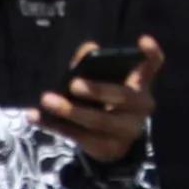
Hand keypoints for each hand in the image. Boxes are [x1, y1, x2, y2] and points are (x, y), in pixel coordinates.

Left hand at [37, 36, 162, 165]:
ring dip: (70, 111)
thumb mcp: (102, 81)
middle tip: (73, 84)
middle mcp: (141, 106)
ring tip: (46, 100)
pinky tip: (35, 117)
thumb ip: (92, 63)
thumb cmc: (106, 101)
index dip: (151, 53)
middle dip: (97, 90)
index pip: (153, 65)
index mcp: (140, 84)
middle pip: (123, 96)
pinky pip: (80, 137)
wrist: (113, 142)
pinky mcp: (109, 148)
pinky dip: (54, 126)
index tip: (142, 40)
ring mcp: (128, 130)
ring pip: (99, 121)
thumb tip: (89, 49)